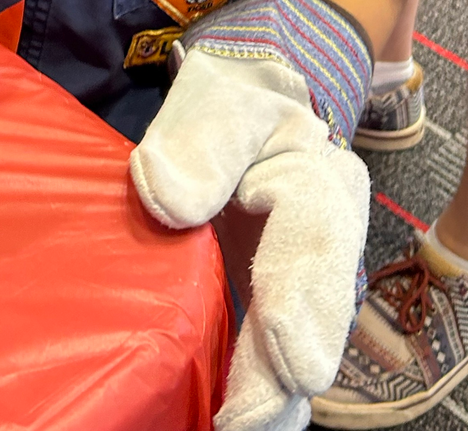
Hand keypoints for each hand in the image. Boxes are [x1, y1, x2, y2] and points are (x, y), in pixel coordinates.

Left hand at [129, 0, 371, 430]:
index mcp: (320, 177)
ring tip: (239, 428)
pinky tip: (231, 417)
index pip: (315, 234)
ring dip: (271, 392)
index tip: (284, 345)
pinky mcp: (274, 300)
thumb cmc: (230, 97)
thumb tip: (168, 199)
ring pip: (298, 341)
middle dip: (284, 368)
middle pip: (313, 308)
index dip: (301, 296)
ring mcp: (304, 276)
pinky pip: (272, 349)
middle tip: (249, 422)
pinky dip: (256, 388)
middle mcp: (326, 238)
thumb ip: (200, 140)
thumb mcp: (217, 96)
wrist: (245, 103)